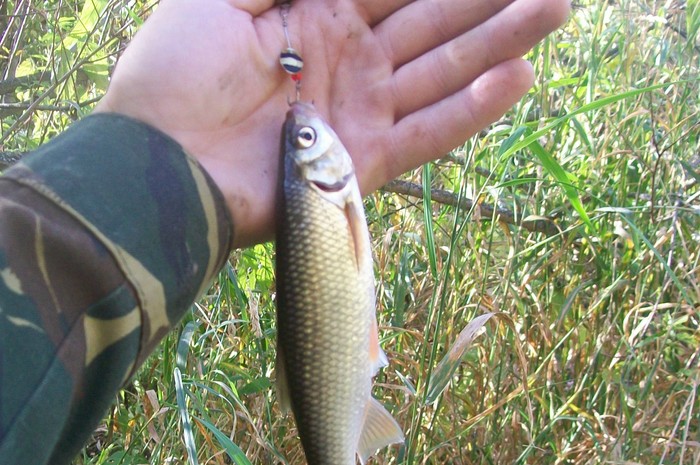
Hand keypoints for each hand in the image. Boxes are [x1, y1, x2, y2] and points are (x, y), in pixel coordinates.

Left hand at [96, 0, 569, 247]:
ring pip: (444, 70)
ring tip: (553, 8)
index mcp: (317, 18)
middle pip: (431, 20)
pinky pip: (430, 131)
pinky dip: (474, 107)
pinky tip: (519, 76)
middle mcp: (348, 62)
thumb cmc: (176, 74)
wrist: (162, 164)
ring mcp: (361, 112)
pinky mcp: (366, 162)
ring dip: (499, 40)